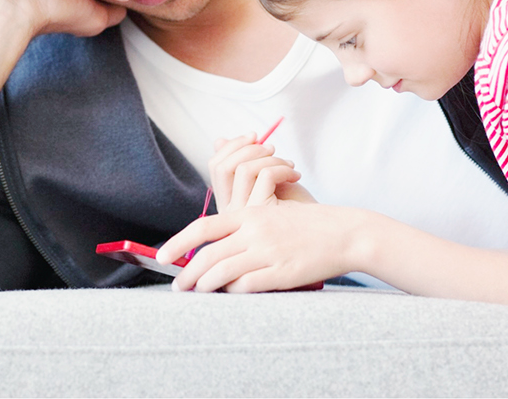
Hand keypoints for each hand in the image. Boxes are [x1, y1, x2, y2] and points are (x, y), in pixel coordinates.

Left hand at [158, 203, 362, 292]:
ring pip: (223, 272)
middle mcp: (255, 231)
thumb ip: (242, 221)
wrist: (344, 233)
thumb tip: (213, 237)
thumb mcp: (272, 212)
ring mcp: (269, 252)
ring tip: (199, 293)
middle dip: (187, 274)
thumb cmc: (306, 224)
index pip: (203, 227)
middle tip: (177, 287)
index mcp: (249, 214)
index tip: (162, 257)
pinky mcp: (283, 272)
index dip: (178, 242)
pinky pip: (248, 285)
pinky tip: (230, 294)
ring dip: (206, 286)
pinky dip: (233, 292)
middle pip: (209, 254)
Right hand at [208, 135, 313, 211]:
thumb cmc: (293, 206)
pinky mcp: (261, 212)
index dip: (232, 146)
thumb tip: (219, 140)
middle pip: (223, 167)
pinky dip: (283, 168)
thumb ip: (242, 162)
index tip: (254, 136)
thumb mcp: (264, 180)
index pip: (215, 167)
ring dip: (270, 158)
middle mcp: (229, 211)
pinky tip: (295, 175)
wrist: (316, 230)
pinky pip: (266, 176)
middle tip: (272, 147)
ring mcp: (243, 213)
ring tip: (288, 164)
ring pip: (244, 169)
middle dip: (248, 148)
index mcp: (227, 201)